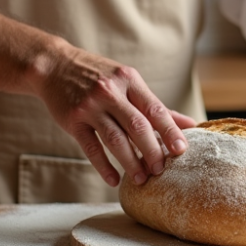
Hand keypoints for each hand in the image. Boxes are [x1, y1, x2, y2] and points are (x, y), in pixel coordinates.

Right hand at [33, 42, 193, 187]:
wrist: (55, 65)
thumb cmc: (99, 76)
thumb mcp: (128, 82)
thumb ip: (155, 105)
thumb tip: (190, 124)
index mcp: (129, 80)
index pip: (155, 108)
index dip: (170, 130)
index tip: (182, 150)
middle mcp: (111, 92)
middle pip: (138, 126)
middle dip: (152, 151)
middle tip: (161, 171)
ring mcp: (90, 106)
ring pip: (115, 139)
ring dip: (130, 163)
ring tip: (141, 179)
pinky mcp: (73, 120)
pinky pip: (91, 148)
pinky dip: (104, 166)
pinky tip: (114, 179)